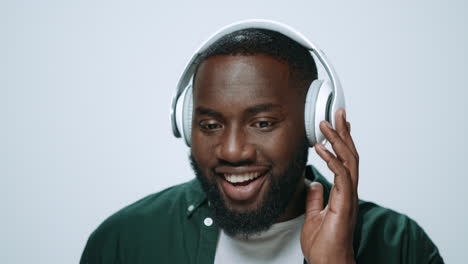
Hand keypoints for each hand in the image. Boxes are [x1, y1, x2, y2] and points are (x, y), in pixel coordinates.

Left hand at [300, 109, 358, 263]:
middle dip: (343, 132)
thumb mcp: (314, 216)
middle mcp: (348, 191)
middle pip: (350, 155)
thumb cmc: (324, 244)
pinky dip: (332, 159)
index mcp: (342, 193)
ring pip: (348, 160)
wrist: (328, 262)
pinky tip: (321, 147)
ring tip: (326, 123)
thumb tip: (314, 184)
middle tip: (337, 113)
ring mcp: (349, 196)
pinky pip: (341, 175)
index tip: (337, 124)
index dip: (341, 142)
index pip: (344, 161)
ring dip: (338, 140)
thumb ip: (315, 199)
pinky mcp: (345, 203)